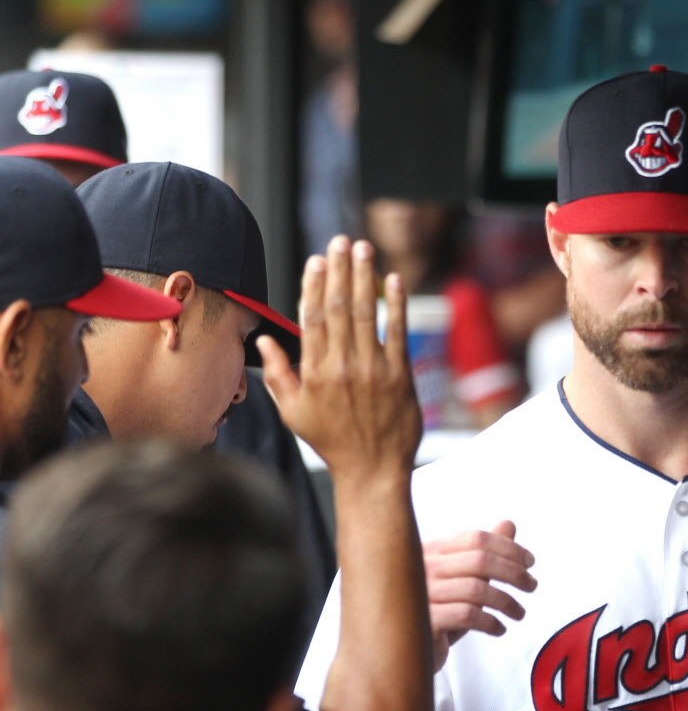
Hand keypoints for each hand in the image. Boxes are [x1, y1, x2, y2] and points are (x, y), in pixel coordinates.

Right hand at [258, 235, 421, 482]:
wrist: (373, 470)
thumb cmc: (332, 442)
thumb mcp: (294, 413)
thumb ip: (278, 373)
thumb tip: (265, 338)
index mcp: (314, 372)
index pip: (312, 318)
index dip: (314, 285)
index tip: (316, 260)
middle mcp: (342, 366)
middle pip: (340, 308)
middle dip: (339, 270)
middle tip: (340, 240)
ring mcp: (373, 369)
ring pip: (367, 313)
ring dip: (365, 277)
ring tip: (363, 249)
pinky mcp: (400, 375)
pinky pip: (398, 331)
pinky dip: (397, 304)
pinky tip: (394, 279)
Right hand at [423, 519, 536, 650]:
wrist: (401, 651)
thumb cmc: (435, 612)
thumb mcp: (461, 580)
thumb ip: (483, 554)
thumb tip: (508, 524)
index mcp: (432, 551)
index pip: (475, 538)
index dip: (508, 548)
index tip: (530, 562)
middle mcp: (422, 567)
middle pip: (480, 560)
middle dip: (514, 572)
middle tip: (532, 586)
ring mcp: (420, 593)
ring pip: (476, 589)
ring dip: (506, 602)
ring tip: (519, 613)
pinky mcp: (423, 621)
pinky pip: (466, 615)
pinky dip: (490, 622)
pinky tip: (499, 629)